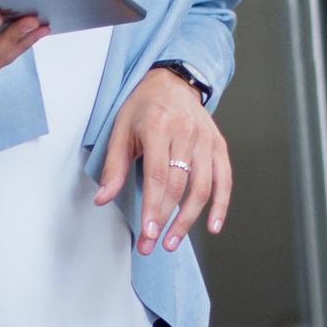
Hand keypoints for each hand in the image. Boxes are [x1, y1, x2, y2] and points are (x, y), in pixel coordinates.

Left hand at [94, 67, 232, 254]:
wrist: (171, 81)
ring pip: (202, 187)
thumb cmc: (142, 107)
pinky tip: (213, 226)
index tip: (147, 234)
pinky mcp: (218, 145)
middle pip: (179, 186)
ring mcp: (205, 140)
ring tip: (172, 242)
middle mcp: (186, 134)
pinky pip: (224, 179)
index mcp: (159, 128)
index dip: (153, 208)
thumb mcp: (120, 130)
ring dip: (189, 220)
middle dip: (165, 220)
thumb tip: (102, 200)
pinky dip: (221, 205)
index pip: (158, 177)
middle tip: (152, 245)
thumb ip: (114, 167)